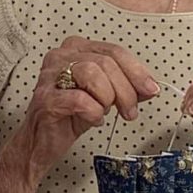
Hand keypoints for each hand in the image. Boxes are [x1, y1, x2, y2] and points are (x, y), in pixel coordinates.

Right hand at [15, 38, 158, 176]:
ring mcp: (49, 76)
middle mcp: (60, 56)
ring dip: (108, 98)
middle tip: (129, 111)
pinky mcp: (45, 98)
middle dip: (126, 90)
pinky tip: (92, 119)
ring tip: (106, 112)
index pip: (114, 51)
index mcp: (76, 49)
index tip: (150, 89)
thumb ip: (126, 88)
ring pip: (92, 73)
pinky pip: (80, 99)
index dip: (137, 71)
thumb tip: (150, 87)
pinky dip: (93, 112)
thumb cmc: (69, 116)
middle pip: (106, 62)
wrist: (42, 143)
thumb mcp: (104, 97)